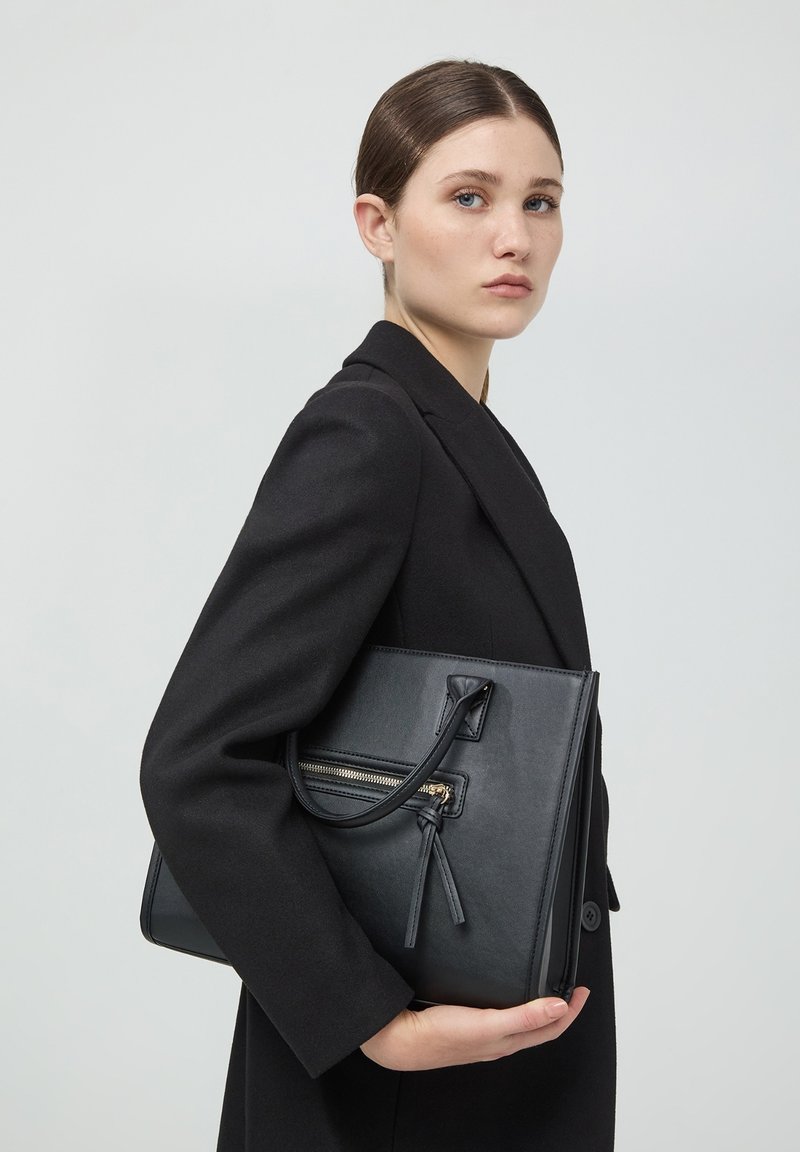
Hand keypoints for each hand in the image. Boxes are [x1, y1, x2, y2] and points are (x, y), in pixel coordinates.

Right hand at [359, 987, 590, 1071]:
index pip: (550, 1028)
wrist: (401, 1038)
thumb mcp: (488, 1024)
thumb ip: (524, 1016)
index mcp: (508, 1042)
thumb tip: (560, 1007)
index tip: (582, 991)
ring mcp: (483, 1033)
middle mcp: (499, 1040)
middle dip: (559, 1009)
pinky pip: (501, 1016)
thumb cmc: (440, 1036)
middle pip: (539, 1026)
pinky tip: (506, 994)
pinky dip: (514, 1005)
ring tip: (547, 990)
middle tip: (572, 988)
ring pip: (520, 1022)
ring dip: (538, 1007)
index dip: (570, 1011)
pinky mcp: (468, 1024)